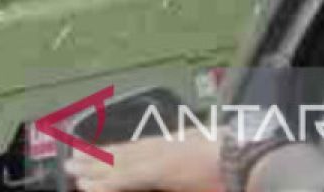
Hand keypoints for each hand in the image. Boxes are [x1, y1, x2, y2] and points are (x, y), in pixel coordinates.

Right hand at [65, 134, 222, 191]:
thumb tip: (130, 180)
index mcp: (161, 171)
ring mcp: (166, 143)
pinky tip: (118, 146)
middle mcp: (158, 153)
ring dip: (103, 152)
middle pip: (119, 159)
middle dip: (92, 164)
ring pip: (127, 147)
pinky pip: (143, 140)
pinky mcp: (176, 137)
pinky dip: (124, 144)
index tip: (80, 184)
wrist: (254, 156)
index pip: (123, 176)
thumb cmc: (226, 183)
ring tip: (81, 152)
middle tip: (68, 165)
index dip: (101, 182)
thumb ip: (161, 185)